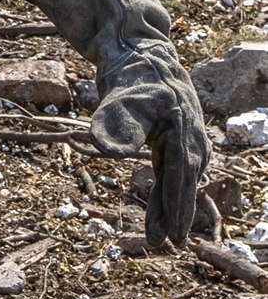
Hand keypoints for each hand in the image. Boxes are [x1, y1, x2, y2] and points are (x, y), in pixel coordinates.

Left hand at [91, 42, 209, 247]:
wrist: (139, 54)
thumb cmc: (130, 76)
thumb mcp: (120, 97)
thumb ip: (116, 123)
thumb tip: (106, 149)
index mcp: (181, 124)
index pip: (179, 173)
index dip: (176, 205)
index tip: (172, 235)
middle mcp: (191, 133)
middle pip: (183, 180)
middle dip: (176, 213)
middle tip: (169, 244)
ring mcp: (189, 137)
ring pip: (180, 179)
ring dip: (173, 206)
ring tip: (160, 237)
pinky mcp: (181, 140)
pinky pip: (176, 171)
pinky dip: (170, 191)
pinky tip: (164, 210)